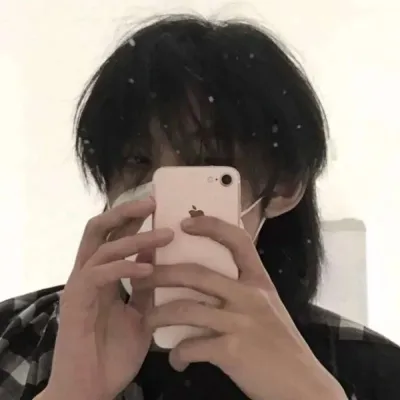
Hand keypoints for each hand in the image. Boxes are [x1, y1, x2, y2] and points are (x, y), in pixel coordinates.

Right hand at [43, 197, 173, 399]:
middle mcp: (88, 273)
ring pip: (103, 246)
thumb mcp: (140, 314)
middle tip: (154, 202)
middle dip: (126, 212)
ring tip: (166, 235)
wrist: (92, 391)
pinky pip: (99, 274)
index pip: (115, 235)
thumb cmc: (114, 354)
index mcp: (102, 275)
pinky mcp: (75, 302)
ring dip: (135, 238)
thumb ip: (146, 286)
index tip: (161, 206)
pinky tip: (149, 269)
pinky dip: (125, 267)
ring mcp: (79, 286)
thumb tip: (157, 258)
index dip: (134, 218)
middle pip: (100, 228)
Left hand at [138, 216, 345, 399]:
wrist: (303, 385)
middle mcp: (250, 296)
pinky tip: (175, 359)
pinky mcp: (232, 351)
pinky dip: (178, 353)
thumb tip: (206, 282)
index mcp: (260, 281)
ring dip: (158, 315)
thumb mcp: (268, 307)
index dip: (211, 226)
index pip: (237, 240)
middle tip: (140, 277)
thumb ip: (243, 291)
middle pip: (197, 274)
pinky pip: (192, 347)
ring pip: (186, 309)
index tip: (185, 223)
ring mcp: (241, 322)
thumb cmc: (281, 343)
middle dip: (162, 274)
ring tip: (146, 320)